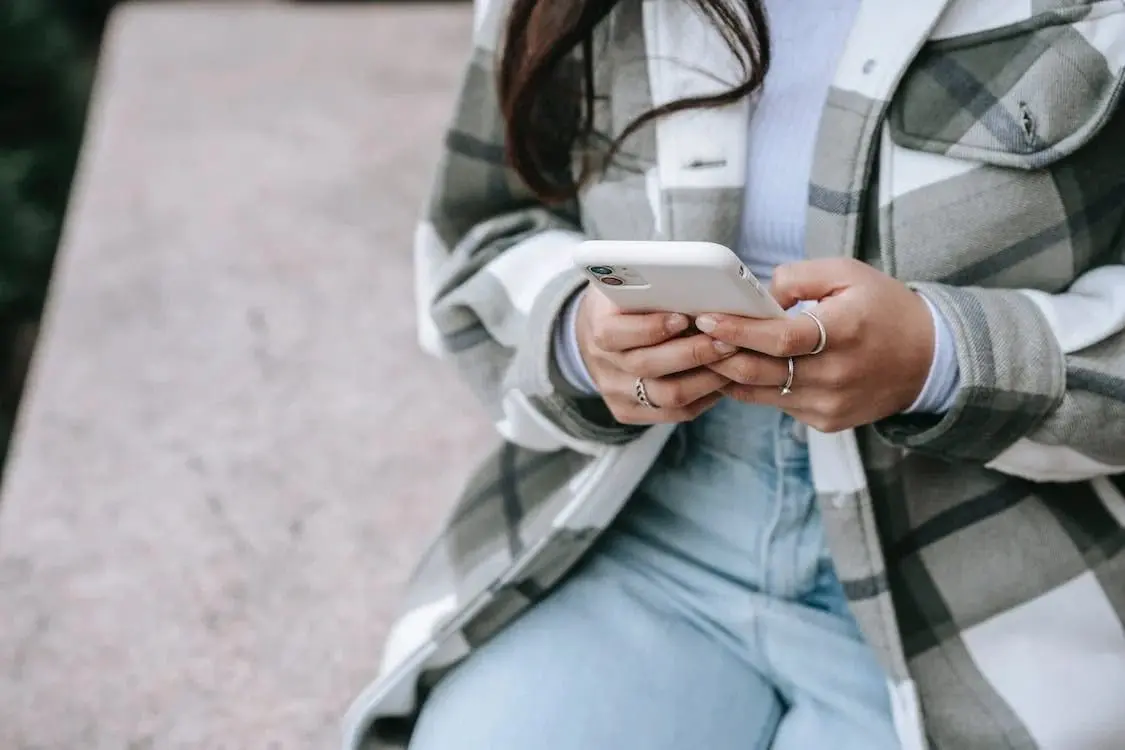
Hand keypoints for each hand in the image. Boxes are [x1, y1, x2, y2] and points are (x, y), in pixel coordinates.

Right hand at [576, 288, 737, 424]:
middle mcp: (603, 364)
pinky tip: (723, 380)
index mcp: (598, 326)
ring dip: (706, 379)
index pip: (615, 333)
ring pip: (667, 396)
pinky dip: (704, 397)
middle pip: (647, 366)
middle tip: (727, 341)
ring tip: (731, 361)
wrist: (600, 335)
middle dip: (693, 354)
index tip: (684, 318)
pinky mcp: (629, 411)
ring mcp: (615, 392)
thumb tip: (697, 284)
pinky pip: (674, 414)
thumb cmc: (626, 302)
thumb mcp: (628, 284)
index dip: (651, 328)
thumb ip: (652, 285)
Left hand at [697, 258, 934, 431]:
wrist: (928, 360)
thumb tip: (759, 295)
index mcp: (844, 331)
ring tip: (705, 352)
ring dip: (729, 374)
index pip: (779, 339)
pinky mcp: (827, 420)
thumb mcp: (849, 273)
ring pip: (762, 393)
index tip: (706, 319)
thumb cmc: (884, 308)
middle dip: (720, 355)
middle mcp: (836, 374)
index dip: (738, 331)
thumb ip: (799, 277)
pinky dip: (755, 387)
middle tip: (690, 337)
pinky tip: (740, 369)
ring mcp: (830, 403)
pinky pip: (778, 404)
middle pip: (761, 371)